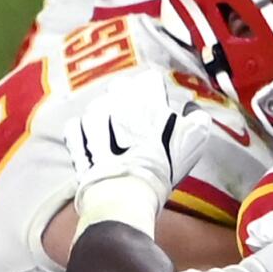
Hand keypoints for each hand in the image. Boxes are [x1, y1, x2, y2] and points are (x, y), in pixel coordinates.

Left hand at [68, 69, 210, 231]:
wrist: (127, 192)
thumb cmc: (164, 164)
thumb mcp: (195, 140)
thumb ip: (197, 117)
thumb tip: (192, 108)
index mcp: (148, 97)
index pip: (150, 79)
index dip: (156, 90)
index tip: (159, 103)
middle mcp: (117, 101)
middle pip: (121, 87)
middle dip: (127, 97)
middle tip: (136, 118)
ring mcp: (93, 118)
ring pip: (98, 105)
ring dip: (105, 115)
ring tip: (115, 136)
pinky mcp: (76, 136)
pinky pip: (76, 125)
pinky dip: (83, 131)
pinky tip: (94, 144)